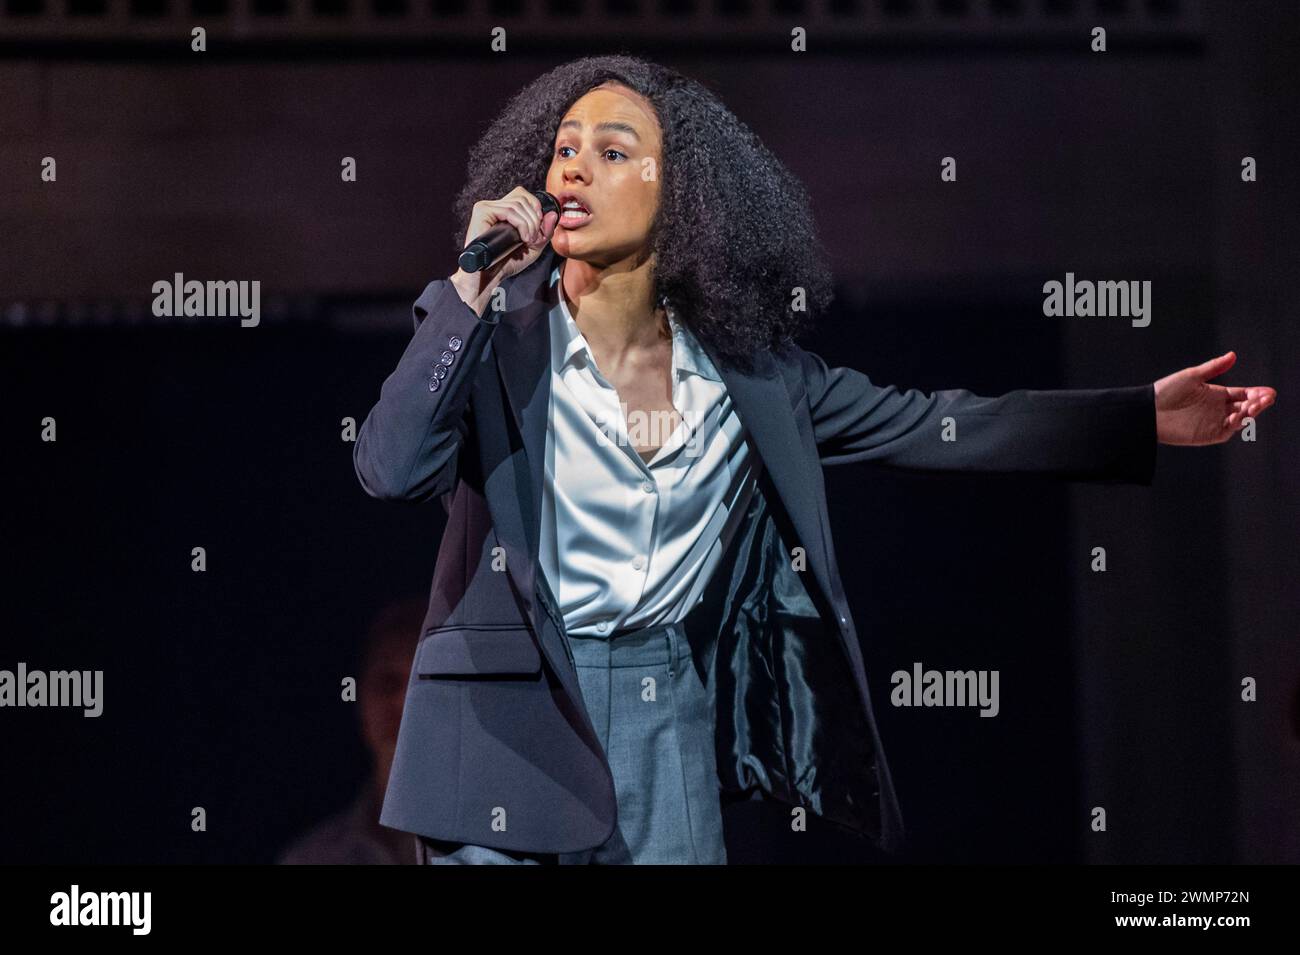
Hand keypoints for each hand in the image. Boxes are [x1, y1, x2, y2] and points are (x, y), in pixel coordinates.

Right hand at [450, 186, 558, 313]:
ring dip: (530, 223)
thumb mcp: (533, 247)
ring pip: (517, 204)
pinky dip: (521, 224)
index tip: (539, 227)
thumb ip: (544, 232)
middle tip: (533, 238)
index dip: (535, 207)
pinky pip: (509, 211)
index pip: (522, 194)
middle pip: (522, 197)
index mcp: (503, 211)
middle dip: (534, 218)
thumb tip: (553, 214)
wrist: (490, 276)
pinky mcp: (482, 211)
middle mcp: (494, 207)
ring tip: (528, 240)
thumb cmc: (507, 263)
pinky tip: (522, 238)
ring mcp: (487, 208)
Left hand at [1153, 351, 1276, 445]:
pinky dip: (1235, 425)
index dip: (1257, 393)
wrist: (1148, 411)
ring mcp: (1214, 422)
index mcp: (1217, 394)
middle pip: (1246, 407)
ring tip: (1256, 405)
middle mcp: (1218, 409)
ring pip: (1240, 420)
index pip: (1243, 394)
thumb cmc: (1166, 391)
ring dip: (1250, 413)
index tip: (1268, 392)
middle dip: (1258, 403)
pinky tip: (1238, 416)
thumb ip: (1214, 367)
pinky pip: (1227, 431)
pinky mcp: (1207, 435)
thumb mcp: (1192, 376)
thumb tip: (1233, 355)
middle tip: (1266, 398)